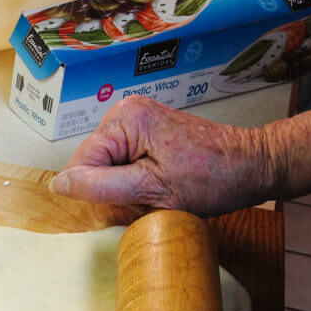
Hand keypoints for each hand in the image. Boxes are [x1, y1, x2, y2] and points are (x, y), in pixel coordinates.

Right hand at [49, 97, 277, 216]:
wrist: (251, 166)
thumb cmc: (212, 178)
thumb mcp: (151, 190)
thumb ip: (100, 186)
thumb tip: (59, 185)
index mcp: (124, 120)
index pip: (80, 165)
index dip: (100, 191)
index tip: (134, 197)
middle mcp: (125, 113)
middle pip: (91, 165)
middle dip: (113, 189)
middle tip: (149, 195)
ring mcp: (135, 120)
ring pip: (104, 168)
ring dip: (124, 188)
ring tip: (157, 188)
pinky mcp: (144, 131)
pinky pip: (119, 164)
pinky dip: (134, 181)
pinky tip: (158, 182)